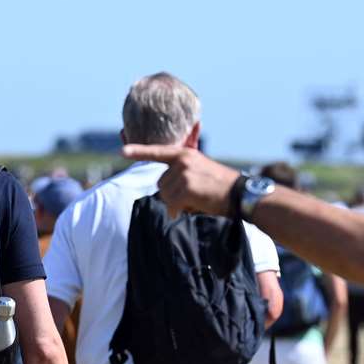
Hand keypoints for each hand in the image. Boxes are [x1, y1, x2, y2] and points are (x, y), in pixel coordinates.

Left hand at [120, 144, 240, 217]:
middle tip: (194, 197)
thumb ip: (181, 173)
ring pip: (165, 196)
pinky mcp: (186, 187)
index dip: (139, 152)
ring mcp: (184, 173)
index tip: (122, 152)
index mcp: (186, 155)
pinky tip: (194, 209)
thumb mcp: (201, 170)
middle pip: (160, 184)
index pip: (158, 152)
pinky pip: (172, 205)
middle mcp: (183, 161)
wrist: (241, 194)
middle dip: (172, 195)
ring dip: (177, 204)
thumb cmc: (222, 187)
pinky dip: (179, 211)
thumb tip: (163, 189)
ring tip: (197, 200)